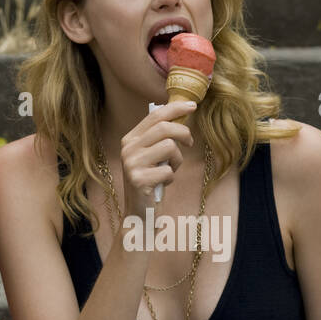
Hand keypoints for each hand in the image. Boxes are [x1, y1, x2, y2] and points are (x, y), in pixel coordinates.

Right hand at [117, 101, 197, 219]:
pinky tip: (162, 184)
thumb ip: (160, 137)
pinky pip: (168, 170)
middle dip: (183, 133)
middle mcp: (128, 149)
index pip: (155, 115)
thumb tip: (180, 114)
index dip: (175, 108)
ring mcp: (131, 164)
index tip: (192, 106)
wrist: (139, 213)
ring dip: (177, 160)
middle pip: (164, 128)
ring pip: (169, 147)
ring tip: (170, 170)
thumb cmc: (152, 182)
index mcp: (130, 139)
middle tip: (190, 143)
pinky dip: (171, 178)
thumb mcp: (153, 156)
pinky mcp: (138, 180)